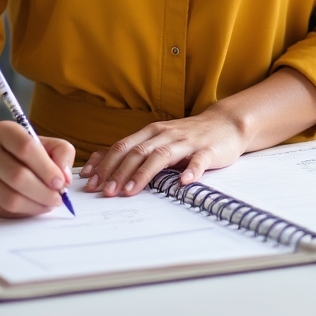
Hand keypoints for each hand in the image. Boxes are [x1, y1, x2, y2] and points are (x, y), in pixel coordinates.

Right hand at [0, 121, 75, 217]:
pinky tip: (33, 207)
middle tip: (58, 198)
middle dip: (44, 192)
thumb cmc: (25, 151)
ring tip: (48, 204)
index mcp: (2, 130)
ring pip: (9, 198)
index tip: (61, 182)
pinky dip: (22, 213)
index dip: (47, 168)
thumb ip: (62, 154)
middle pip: (17, 176)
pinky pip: (1, 211)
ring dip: (35, 206)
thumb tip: (64, 178)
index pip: (26, 148)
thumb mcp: (47, 143)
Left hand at [80, 107, 246, 197]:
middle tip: (106, 192)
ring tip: (130, 191)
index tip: (91, 183)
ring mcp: (186, 142)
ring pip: (161, 155)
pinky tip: (182, 182)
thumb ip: (132, 150)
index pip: (123, 147)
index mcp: (151, 132)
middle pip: (137, 151)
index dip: (105, 164)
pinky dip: (190, 171)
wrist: (225, 124)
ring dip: (143, 174)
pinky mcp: (207, 151)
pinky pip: (198, 161)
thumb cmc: (187, 136)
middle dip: (119, 172)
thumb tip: (96, 164)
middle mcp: (165, 134)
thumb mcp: (157, 139)